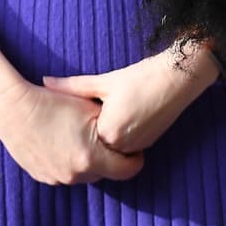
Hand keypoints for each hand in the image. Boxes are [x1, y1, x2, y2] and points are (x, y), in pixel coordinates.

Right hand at [0, 81, 143, 185]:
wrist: (12, 109)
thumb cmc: (52, 103)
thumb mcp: (89, 107)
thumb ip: (112, 125)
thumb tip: (126, 134)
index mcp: (91, 158)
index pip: (128, 170)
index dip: (134, 158)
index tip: (133, 148)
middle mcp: (75, 174)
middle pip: (105, 173)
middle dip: (108, 159)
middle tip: (104, 139)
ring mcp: (56, 178)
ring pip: (83, 174)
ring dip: (87, 161)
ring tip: (79, 138)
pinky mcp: (42, 176)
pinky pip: (64, 173)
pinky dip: (67, 162)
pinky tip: (61, 142)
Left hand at [43, 47, 218, 155]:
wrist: (180, 77)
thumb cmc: (142, 76)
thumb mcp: (104, 81)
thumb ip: (73, 86)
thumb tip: (45, 81)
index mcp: (109, 131)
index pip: (82, 138)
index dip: (71, 127)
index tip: (61, 120)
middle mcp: (124, 145)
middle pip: (96, 147)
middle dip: (86, 136)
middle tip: (75, 125)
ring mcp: (138, 147)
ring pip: (111, 149)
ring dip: (103, 138)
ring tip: (97, 119)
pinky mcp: (149, 143)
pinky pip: (125, 146)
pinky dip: (118, 137)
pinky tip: (117, 119)